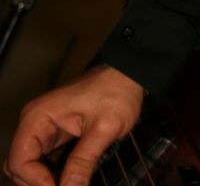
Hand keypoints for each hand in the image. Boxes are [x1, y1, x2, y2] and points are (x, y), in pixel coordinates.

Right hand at [4, 65, 143, 185]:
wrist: (129, 75)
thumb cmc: (117, 92)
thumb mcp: (104, 129)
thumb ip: (84, 161)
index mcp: (37, 117)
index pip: (19, 160)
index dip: (36, 181)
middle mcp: (34, 122)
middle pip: (19, 165)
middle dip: (36, 183)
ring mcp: (43, 128)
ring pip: (29, 165)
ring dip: (43, 179)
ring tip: (68, 185)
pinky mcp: (55, 133)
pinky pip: (43, 159)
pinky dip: (52, 172)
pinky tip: (69, 179)